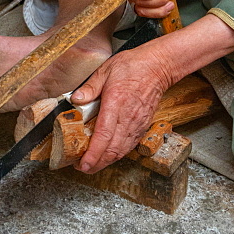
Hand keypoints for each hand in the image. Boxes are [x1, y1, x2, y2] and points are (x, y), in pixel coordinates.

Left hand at [72, 46, 171, 172]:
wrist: (158, 66)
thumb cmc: (133, 66)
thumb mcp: (106, 69)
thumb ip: (90, 87)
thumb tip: (75, 99)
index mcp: (116, 103)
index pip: (103, 135)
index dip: (92, 154)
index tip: (81, 163)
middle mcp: (127, 117)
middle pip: (112, 150)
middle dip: (96, 164)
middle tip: (81, 167)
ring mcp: (137, 123)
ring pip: (121, 151)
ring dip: (106, 162)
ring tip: (92, 164)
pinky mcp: (143, 125)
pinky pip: (130, 145)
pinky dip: (118, 154)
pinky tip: (109, 156)